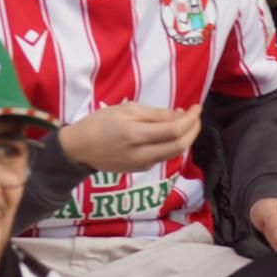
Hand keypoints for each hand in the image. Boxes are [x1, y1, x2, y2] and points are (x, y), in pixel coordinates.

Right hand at [57, 101, 201, 173]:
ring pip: (175, 153)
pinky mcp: (142, 169)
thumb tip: (179, 115)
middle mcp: (143, 153)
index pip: (175, 130)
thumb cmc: (98, 123)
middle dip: (193, 130)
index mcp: (137, 135)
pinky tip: (169, 134)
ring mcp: (144, 164)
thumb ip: (153, 114)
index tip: (197, 107)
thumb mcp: (124, 110)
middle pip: (180, 145)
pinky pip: (164, 156)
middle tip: (195, 117)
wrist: (79, 148)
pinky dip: (173, 144)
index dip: (191, 119)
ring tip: (185, 123)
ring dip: (186, 138)